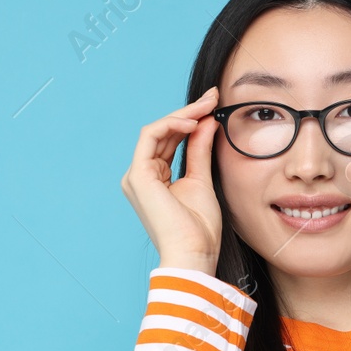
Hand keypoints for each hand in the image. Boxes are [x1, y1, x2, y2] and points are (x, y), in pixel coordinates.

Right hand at [120, 86, 222, 272]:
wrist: (193, 254)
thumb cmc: (199, 229)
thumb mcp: (202, 180)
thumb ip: (200, 150)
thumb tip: (208, 121)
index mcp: (154, 179)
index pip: (169, 140)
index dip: (191, 120)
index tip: (214, 106)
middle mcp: (141, 176)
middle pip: (163, 132)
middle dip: (189, 112)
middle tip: (213, 97)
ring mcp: (136, 176)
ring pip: (156, 130)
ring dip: (183, 115)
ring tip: (208, 106)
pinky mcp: (138, 176)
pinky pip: (151, 136)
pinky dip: (171, 124)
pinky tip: (193, 122)